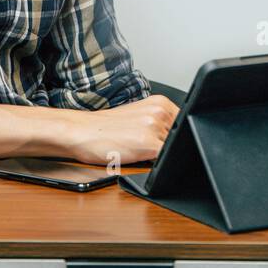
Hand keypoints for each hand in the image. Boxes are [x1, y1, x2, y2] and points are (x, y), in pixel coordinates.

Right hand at [64, 95, 180, 166]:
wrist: (81, 131)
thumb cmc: (104, 128)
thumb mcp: (137, 117)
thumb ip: (159, 123)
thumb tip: (180, 138)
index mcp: (159, 102)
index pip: (186, 123)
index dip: (180, 137)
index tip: (171, 143)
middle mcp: (159, 112)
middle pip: (183, 137)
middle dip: (172, 147)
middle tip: (147, 148)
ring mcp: (154, 127)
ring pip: (174, 149)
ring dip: (163, 156)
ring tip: (140, 152)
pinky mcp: (148, 144)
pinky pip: (165, 160)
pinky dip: (157, 164)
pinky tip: (140, 159)